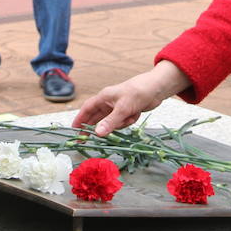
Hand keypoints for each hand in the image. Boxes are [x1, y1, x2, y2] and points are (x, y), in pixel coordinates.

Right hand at [72, 60, 190, 135]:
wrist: (156, 88)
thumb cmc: (138, 92)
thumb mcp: (123, 108)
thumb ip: (110, 122)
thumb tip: (97, 134)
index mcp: (104, 97)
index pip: (87, 109)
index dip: (79, 119)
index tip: (73, 130)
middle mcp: (108, 102)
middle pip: (96, 118)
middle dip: (93, 129)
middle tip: (84, 142)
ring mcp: (117, 108)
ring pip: (111, 122)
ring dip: (119, 124)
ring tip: (128, 117)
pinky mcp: (126, 112)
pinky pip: (123, 122)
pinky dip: (128, 121)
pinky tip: (136, 114)